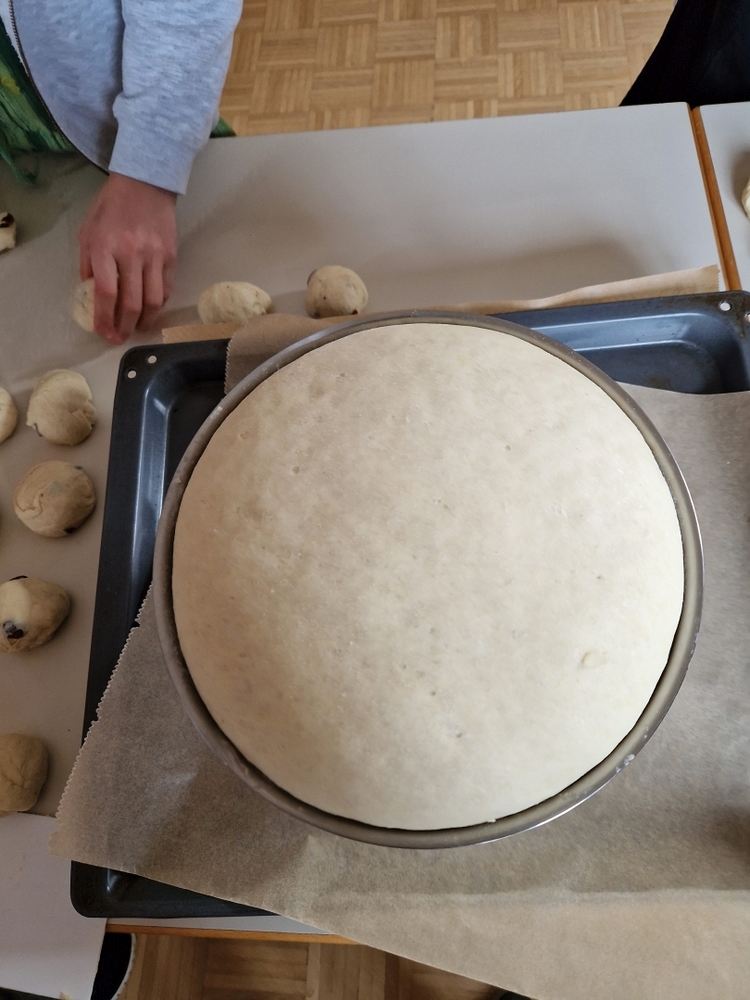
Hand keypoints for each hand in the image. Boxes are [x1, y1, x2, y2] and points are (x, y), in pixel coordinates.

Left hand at [78, 173, 176, 344]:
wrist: (145, 184)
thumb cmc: (111, 207)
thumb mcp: (88, 231)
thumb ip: (88, 263)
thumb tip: (93, 293)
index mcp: (105, 247)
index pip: (106, 292)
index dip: (104, 318)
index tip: (103, 332)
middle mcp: (131, 254)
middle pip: (132, 303)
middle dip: (125, 327)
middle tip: (120, 338)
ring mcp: (154, 256)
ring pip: (154, 301)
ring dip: (145, 321)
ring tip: (138, 328)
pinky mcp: (171, 256)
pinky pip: (166, 288)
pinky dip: (158, 303)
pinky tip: (150, 308)